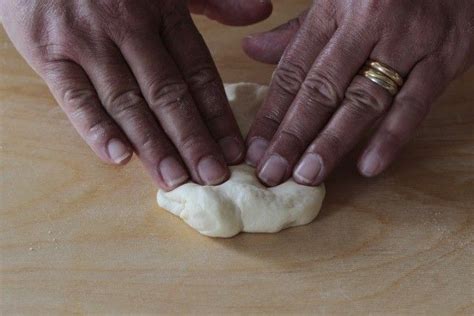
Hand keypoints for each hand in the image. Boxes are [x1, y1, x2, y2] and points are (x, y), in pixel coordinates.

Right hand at [0, 0, 271, 189]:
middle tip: (212, 176)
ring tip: (175, 179)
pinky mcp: (48, 52)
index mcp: (164, 12)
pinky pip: (75, 95)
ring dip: (153, 144)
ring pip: (127, 101)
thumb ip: (215, 0)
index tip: (233, 150)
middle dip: (193, 139)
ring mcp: (88, 41)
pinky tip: (119, 156)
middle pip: (168, 92)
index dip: (218, 114)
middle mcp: (129, 27)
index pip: (198, 71)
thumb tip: (261, 10)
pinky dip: (95, 127)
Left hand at [242, 0, 473, 185]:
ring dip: (332, 142)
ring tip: (307, 176)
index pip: (293, 69)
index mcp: (334, 6)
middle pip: (321, 89)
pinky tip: (368, 166)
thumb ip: (297, 31)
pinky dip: (390, 137)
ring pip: (363, 100)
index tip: (255, 149)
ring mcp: (408, 40)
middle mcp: (367, 23)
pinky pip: (414, 103)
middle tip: (271, 172)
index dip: (271, 113)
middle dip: (293, 136)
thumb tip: (252, 50)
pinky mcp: (445, 57)